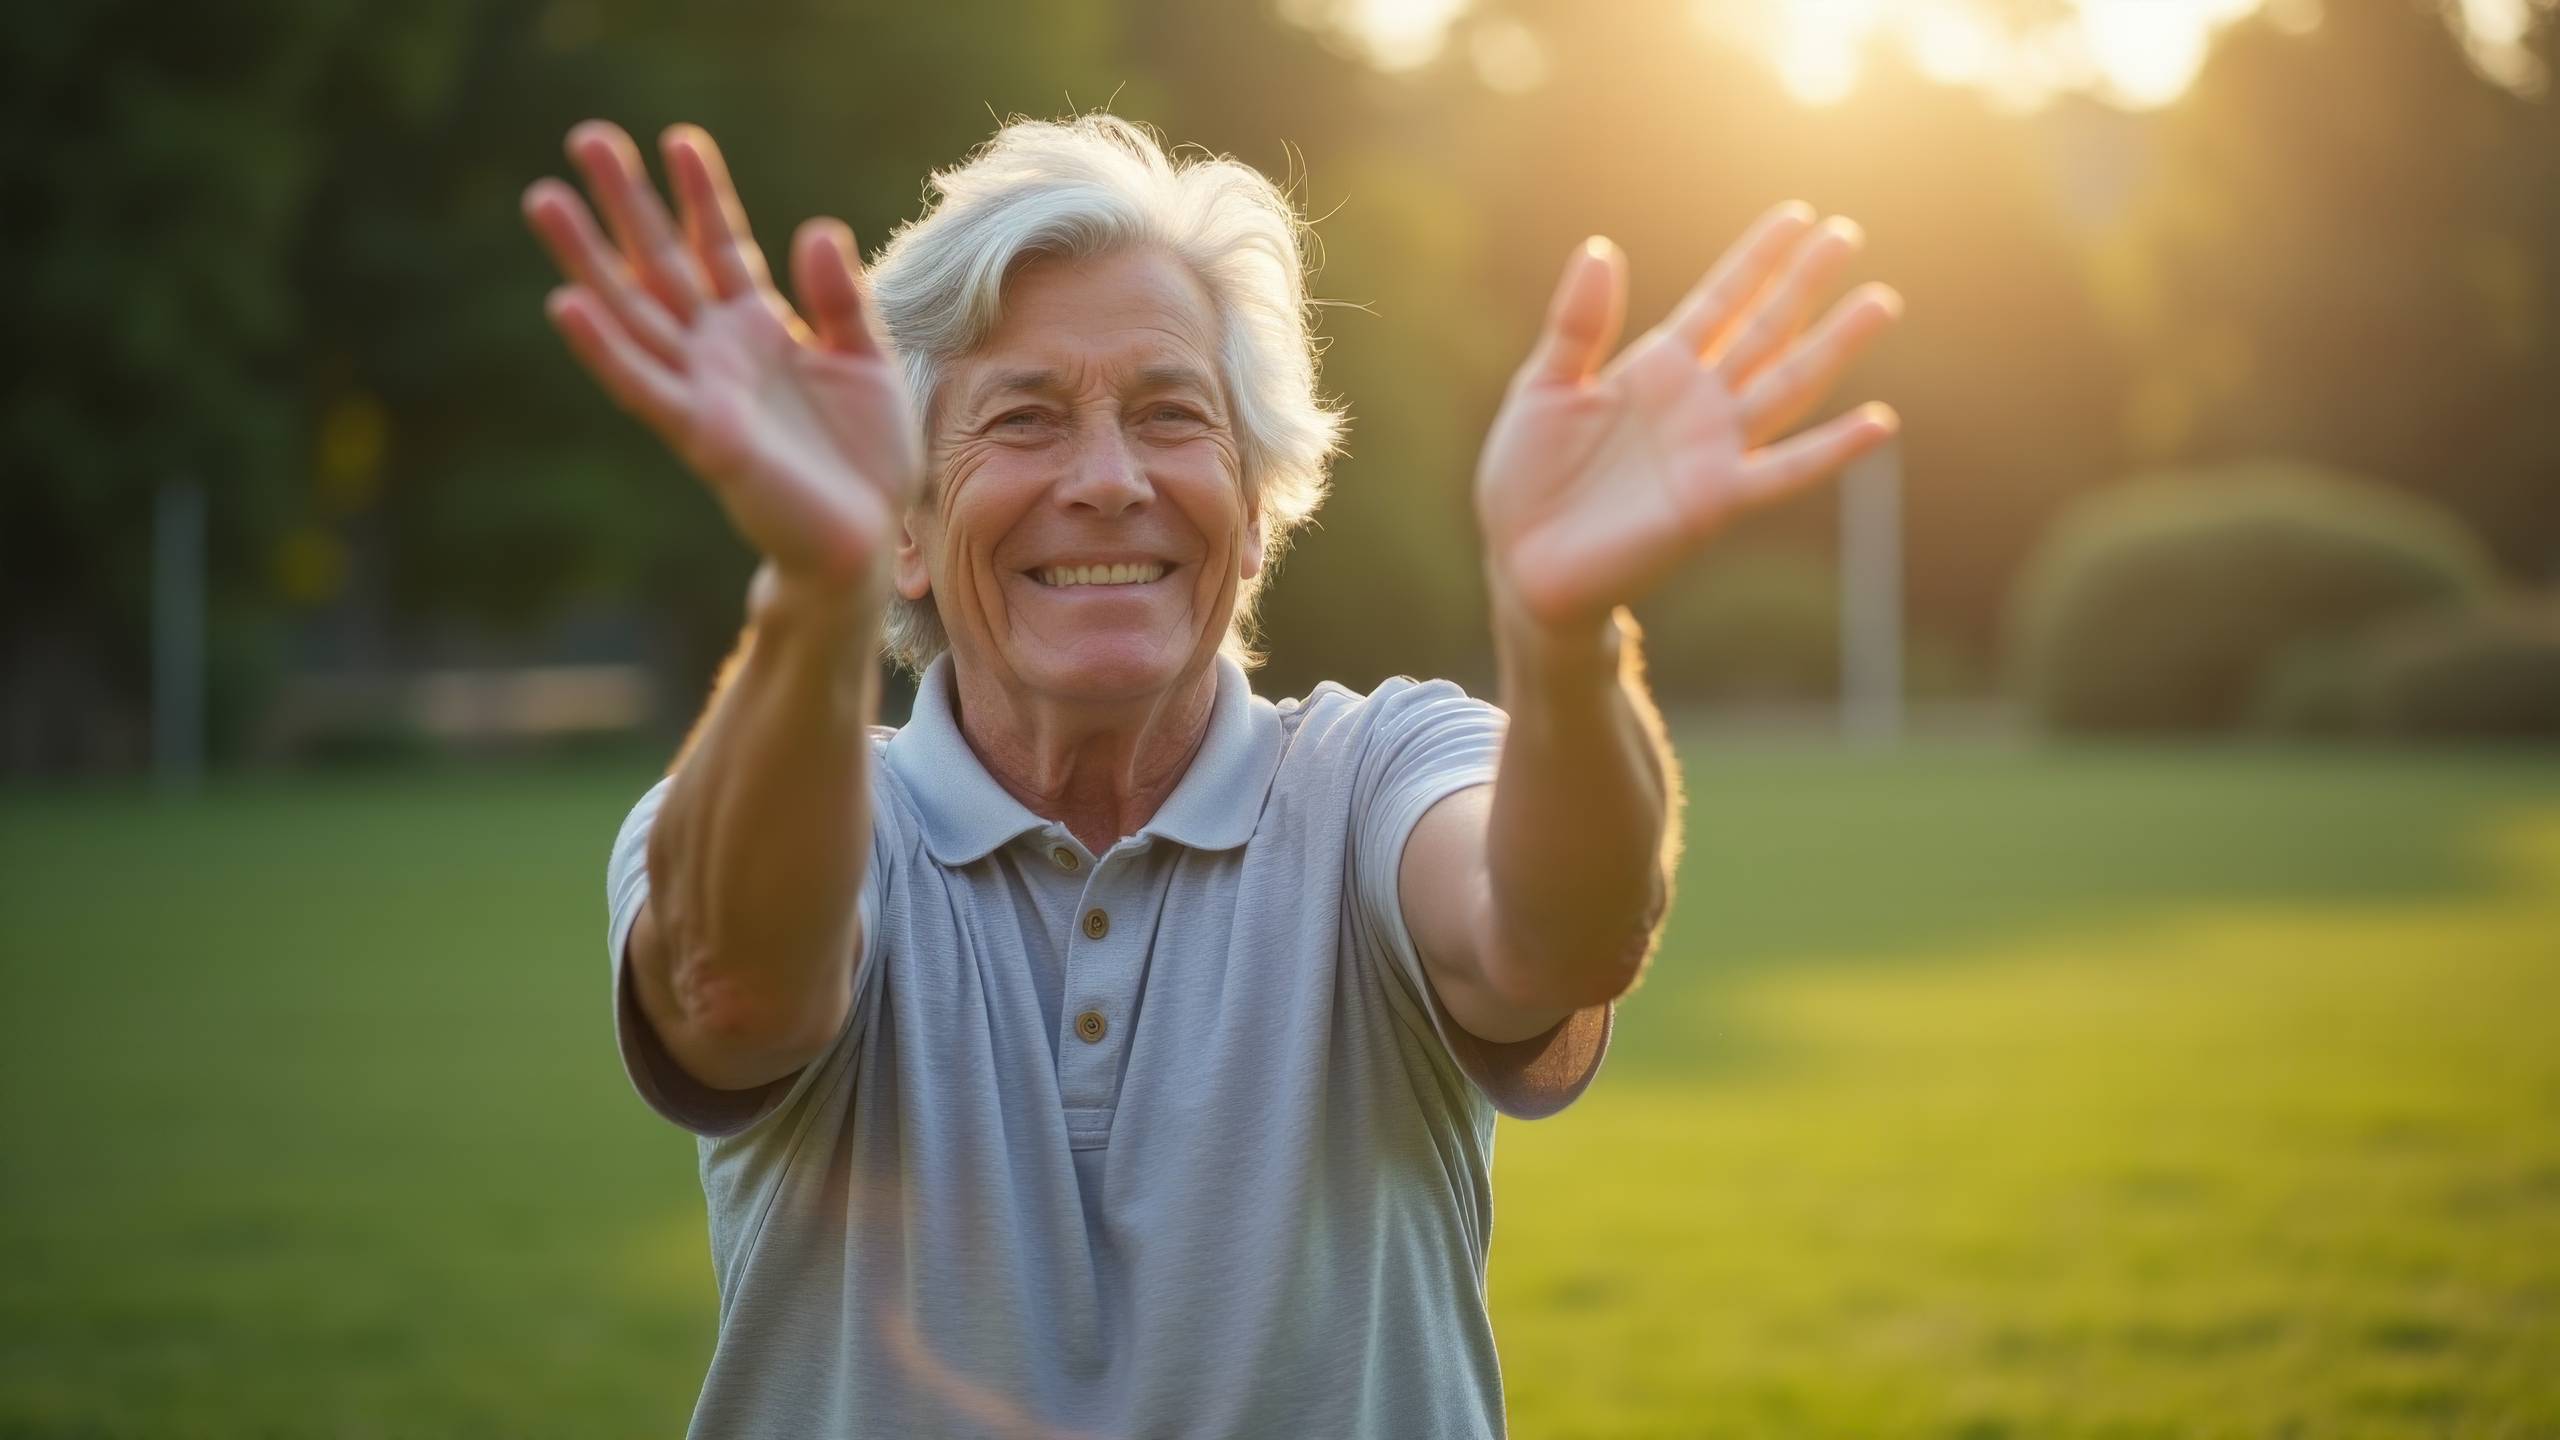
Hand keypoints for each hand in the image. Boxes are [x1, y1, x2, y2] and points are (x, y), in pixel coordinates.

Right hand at [522, 121, 923, 598]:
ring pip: (632, 311)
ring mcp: (702, 388)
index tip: (678, 138)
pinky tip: (567, 303)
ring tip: (545, 198)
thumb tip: (817, 228)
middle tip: (586, 138)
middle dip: (627, 202)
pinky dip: (603, 348)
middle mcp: (720, 349)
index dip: (701, 194)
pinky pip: (642, 385)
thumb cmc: (867, 457)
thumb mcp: (870, 362)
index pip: (720, 244)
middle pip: (662, 262)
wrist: (865, 540)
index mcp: (762, 326)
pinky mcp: (699, 434)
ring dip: (587, 258)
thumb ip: (841, 299)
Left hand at [1475, 203, 1902, 634]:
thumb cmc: (1528, 478)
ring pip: (1789, 385)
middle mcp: (1697, 402)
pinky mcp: (1715, 500)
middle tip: (1848, 233)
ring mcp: (1713, 450)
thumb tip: (1600, 247)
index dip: (1757, 258)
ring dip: (1834, 345)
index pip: (1721, 300)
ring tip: (1881, 301)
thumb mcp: (1543, 386)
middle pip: (1765, 329)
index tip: (1797, 215)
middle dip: (1805, 283)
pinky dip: (1833, 450)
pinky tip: (1879, 423)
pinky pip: (1786, 472)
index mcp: (1658, 369)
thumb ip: (1577, 324)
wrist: (1522, 563)